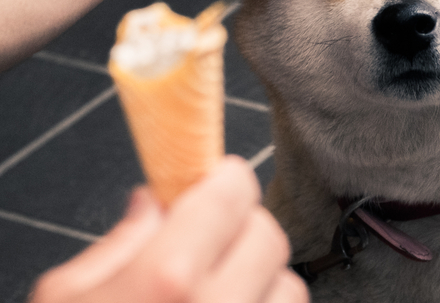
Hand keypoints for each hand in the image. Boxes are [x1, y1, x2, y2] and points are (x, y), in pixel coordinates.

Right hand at [30, 157, 307, 302]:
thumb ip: (118, 246)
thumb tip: (152, 202)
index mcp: (166, 285)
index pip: (232, 196)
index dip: (226, 181)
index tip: (218, 181)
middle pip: (270, 238)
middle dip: (242, 229)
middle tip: (210, 240)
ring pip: (289, 290)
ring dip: (261, 283)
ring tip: (217, 297)